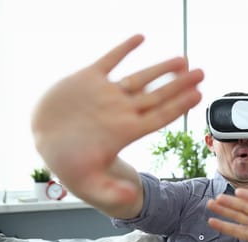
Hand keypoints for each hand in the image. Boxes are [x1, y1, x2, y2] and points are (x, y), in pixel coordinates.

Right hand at [31, 34, 203, 208]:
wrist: (46, 145)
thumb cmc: (71, 166)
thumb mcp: (90, 184)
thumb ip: (110, 191)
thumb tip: (129, 197)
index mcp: (125, 132)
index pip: (159, 117)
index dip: (179, 105)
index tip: (198, 95)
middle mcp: (120, 111)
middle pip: (157, 96)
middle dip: (180, 84)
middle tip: (201, 72)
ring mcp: (106, 94)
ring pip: (139, 77)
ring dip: (160, 67)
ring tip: (182, 59)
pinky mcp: (87, 80)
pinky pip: (109, 61)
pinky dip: (123, 49)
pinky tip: (139, 37)